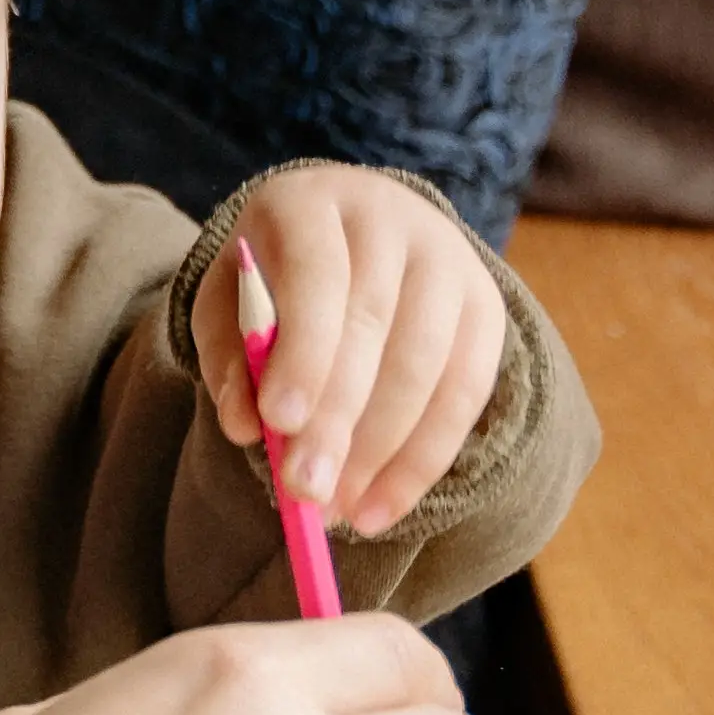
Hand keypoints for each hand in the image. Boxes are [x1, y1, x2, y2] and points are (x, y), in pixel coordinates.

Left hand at [189, 167, 505, 537]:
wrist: (348, 235)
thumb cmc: (273, 281)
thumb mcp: (227, 305)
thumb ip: (230, 359)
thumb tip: (246, 428)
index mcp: (312, 203)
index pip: (316, 276)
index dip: (302, 352)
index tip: (277, 425)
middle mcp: (392, 217)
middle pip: (373, 324)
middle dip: (338, 419)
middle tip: (305, 492)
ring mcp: (449, 258)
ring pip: (427, 363)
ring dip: (382, 450)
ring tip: (338, 511)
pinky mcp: (486, 304)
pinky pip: (465, 391)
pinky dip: (423, 459)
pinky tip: (382, 505)